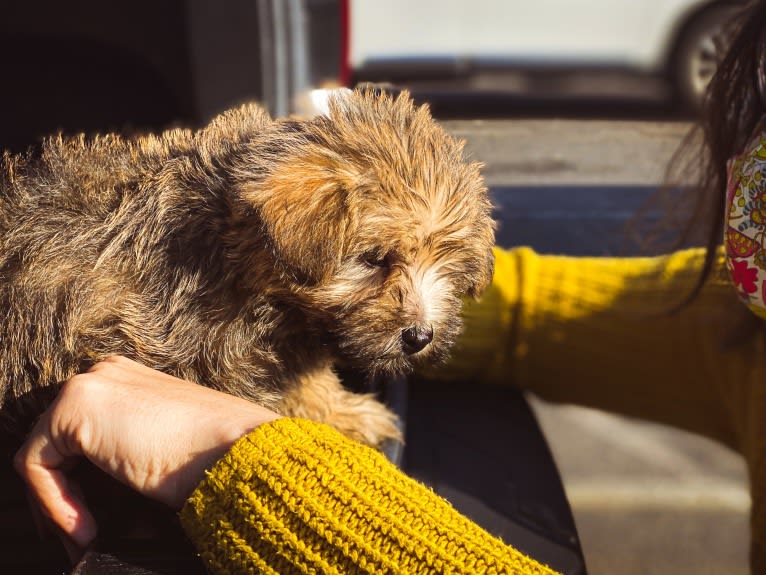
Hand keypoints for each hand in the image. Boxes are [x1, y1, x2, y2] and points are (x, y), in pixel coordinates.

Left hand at [14, 356, 280, 550]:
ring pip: (46, 454)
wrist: (236, 451)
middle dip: (64, 493)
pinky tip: (86, 527)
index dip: (81, 481)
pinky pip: (38, 464)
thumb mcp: (165, 450)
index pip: (85, 431)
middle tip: (78, 534)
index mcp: (132, 379)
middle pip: (60, 441)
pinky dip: (54, 503)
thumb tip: (102, 502)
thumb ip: (129, 454)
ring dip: (59, 503)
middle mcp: (107, 373)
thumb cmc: (214, 458)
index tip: (91, 522)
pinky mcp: (73, 408)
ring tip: (85, 536)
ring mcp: (89, 384)